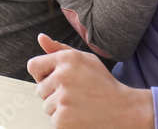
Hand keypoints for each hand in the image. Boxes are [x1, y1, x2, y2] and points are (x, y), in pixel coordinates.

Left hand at [27, 34, 153, 128]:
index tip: (55, 81)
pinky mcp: (63, 118)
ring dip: (59, 108)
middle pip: (40, 89)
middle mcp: (62, 76)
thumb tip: (41, 37)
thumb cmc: (103, 83)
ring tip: (80, 105)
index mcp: (66, 59)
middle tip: (75, 94)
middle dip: (53, 93)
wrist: (124, 110)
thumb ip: (59, 49)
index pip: (33, 66)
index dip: (42, 75)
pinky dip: (65, 121)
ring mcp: (62, 98)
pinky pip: (53, 119)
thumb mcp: (85, 60)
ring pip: (46, 105)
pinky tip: (80, 116)